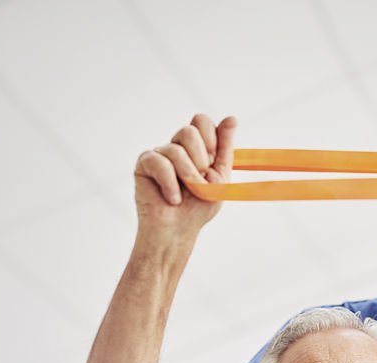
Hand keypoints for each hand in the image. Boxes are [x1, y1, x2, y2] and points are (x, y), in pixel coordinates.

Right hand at [134, 113, 236, 240]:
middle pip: (189, 130)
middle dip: (200, 160)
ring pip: (175, 149)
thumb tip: (232, 118)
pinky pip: (159, 162)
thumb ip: (225, 148)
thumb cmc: (198, 208)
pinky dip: (170, 184)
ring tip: (186, 194)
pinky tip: (172, 199)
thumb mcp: (220, 177)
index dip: (210, 139)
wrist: (178, 231)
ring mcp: (159, 154)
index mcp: (196, 147)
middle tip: (199, 181)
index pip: (201, 121)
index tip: (212, 163)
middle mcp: (176, 147)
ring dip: (187, 176)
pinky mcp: (144, 164)